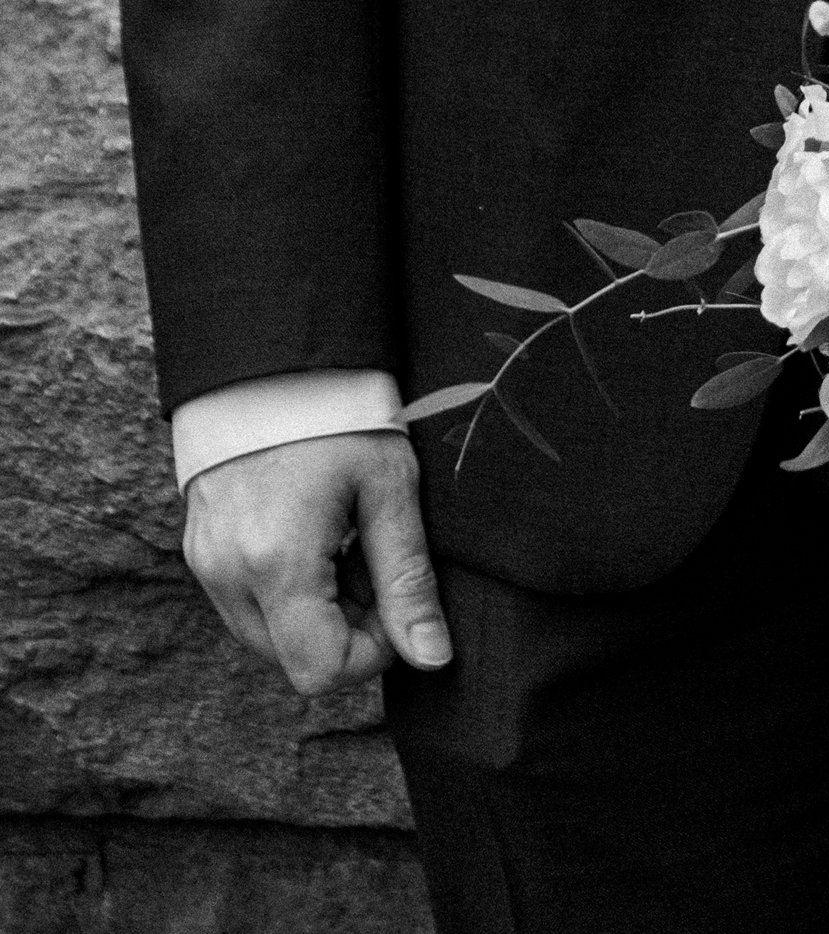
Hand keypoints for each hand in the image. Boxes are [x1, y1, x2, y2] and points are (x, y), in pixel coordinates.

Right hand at [183, 430, 451, 697]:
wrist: (273, 354)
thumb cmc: (341, 413)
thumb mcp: (389, 487)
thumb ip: (408, 579)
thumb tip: (433, 658)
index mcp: (275, 562)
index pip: (321, 671)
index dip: (372, 652)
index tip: (394, 597)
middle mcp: (227, 574)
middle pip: (293, 660)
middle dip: (344, 630)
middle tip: (371, 559)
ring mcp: (206, 564)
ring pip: (267, 637)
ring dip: (313, 613)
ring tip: (341, 542)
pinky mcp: (199, 550)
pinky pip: (244, 604)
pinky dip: (283, 591)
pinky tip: (310, 534)